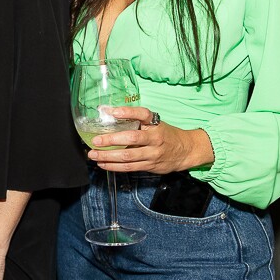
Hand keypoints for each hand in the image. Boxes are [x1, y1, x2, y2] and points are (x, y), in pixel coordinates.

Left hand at [88, 106, 214, 174]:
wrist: (185, 151)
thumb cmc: (165, 134)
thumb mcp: (154, 123)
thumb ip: (135, 119)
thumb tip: (107, 112)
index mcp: (155, 124)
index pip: (142, 114)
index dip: (127, 112)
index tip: (112, 111)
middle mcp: (155, 138)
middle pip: (132, 138)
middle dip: (111, 140)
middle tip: (95, 141)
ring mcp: (153, 153)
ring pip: (128, 156)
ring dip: (108, 156)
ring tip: (93, 155)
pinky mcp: (150, 166)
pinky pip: (130, 167)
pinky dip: (114, 166)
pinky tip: (103, 164)